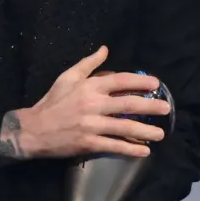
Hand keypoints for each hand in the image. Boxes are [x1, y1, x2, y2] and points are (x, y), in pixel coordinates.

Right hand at [13, 46, 171, 159]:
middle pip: (128, 105)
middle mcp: (93, 105)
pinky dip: (130, 149)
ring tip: (160, 133)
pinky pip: (114, 146)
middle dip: (150, 106)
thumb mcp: (67, 77)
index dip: (139, 82)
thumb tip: (105, 49)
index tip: (155, 84)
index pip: (120, 81)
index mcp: (89, 87)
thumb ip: (88, 64)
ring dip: (145, 131)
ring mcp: (91, 125)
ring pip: (124, 128)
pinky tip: (144, 151)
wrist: (33, 129)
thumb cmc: (52, 102)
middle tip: (166, 108)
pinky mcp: (88, 143)